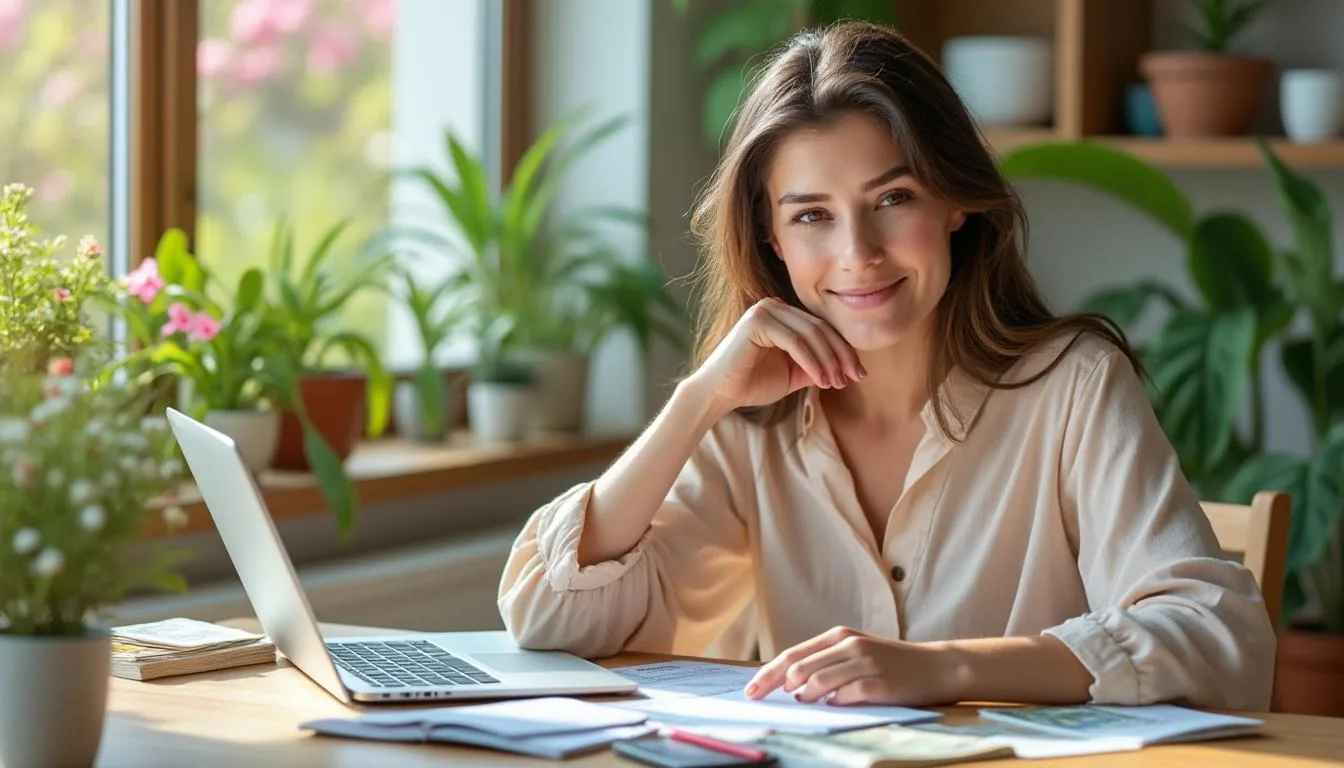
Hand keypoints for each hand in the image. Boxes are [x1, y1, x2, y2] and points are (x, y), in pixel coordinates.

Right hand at [687, 297, 864, 412]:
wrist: (720, 394)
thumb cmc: (753, 383)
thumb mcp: (794, 373)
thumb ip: (817, 365)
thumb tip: (848, 366)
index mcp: (782, 314)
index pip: (821, 328)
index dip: (843, 350)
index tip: (858, 374)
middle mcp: (773, 306)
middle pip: (819, 328)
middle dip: (840, 355)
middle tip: (853, 378)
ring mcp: (764, 310)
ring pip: (810, 334)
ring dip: (828, 360)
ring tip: (836, 383)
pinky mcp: (757, 321)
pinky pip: (794, 341)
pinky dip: (811, 361)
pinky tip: (821, 380)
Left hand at [744, 627, 962, 706]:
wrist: (937, 666)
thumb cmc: (891, 663)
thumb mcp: (856, 653)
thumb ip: (826, 663)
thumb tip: (789, 684)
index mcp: (839, 636)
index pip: (792, 655)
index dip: (767, 674)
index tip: (750, 691)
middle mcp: (849, 645)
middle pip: (798, 668)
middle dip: (775, 687)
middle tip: (764, 702)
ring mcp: (864, 663)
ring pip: (817, 682)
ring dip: (805, 696)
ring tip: (806, 703)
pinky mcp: (879, 683)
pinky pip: (845, 696)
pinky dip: (833, 704)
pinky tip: (833, 706)